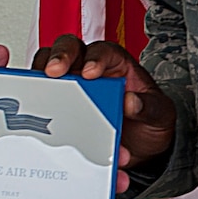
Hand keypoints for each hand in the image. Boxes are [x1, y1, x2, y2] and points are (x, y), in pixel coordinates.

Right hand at [0, 36, 175, 193]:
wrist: (141, 148)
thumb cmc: (148, 119)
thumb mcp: (160, 114)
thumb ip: (150, 107)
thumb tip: (132, 102)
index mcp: (115, 64)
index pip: (102, 50)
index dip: (94, 58)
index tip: (90, 72)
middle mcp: (90, 70)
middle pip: (68, 50)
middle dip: (58, 57)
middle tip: (53, 72)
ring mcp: (72, 88)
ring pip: (47, 71)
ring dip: (40, 81)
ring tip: (37, 97)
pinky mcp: (59, 108)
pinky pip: (44, 104)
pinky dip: (39, 113)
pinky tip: (41, 125)